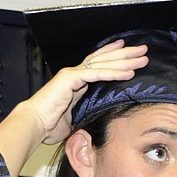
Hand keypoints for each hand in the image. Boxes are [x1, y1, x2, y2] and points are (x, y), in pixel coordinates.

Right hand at [26, 40, 148, 143]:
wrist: (34, 124)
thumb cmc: (48, 125)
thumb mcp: (74, 119)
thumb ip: (84, 114)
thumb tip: (95, 121)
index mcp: (75, 82)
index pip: (98, 64)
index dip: (113, 56)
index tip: (127, 51)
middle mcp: (75, 74)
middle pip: (105, 60)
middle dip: (125, 55)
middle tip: (143, 50)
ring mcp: (73, 74)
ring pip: (104, 64)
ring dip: (125, 61)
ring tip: (142, 57)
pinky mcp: (71, 78)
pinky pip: (97, 74)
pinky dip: (114, 73)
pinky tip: (129, 72)